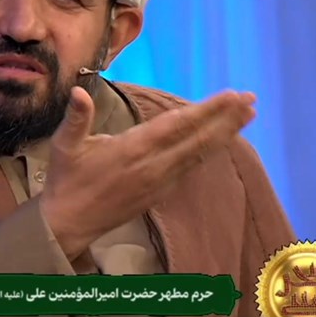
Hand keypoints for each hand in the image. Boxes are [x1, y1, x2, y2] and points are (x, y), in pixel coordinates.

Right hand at [39, 86, 256, 259]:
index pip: (178, 125)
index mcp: (132, 150)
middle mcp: (153, 166)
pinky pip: (191, 167)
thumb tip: (79, 92)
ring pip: (199, 154)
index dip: (208, 110)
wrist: (68, 224)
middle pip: (198, 139)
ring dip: (224, 134)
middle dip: (226, 118)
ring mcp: (159, 182)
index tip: (232, 95)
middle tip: (251, 100)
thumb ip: (76, 118)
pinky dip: (209, 150)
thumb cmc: (66, 181)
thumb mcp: (64, 146)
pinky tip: (219, 141)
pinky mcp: (160, 193)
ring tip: (247, 116)